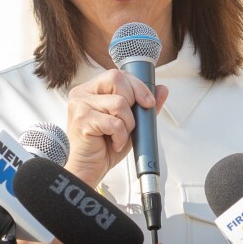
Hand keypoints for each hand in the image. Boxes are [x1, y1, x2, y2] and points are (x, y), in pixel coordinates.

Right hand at [63, 69, 168, 186]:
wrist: (89, 169)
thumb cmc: (105, 146)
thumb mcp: (130, 122)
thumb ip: (144, 105)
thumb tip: (162, 89)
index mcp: (92, 89)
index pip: (118, 75)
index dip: (138, 86)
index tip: (148, 102)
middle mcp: (82, 93)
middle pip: (116, 79)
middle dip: (133, 101)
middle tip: (131, 122)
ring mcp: (79, 105)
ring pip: (118, 103)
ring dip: (127, 124)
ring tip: (119, 135)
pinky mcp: (82, 120)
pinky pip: (114, 122)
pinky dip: (120, 136)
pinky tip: (114, 143)